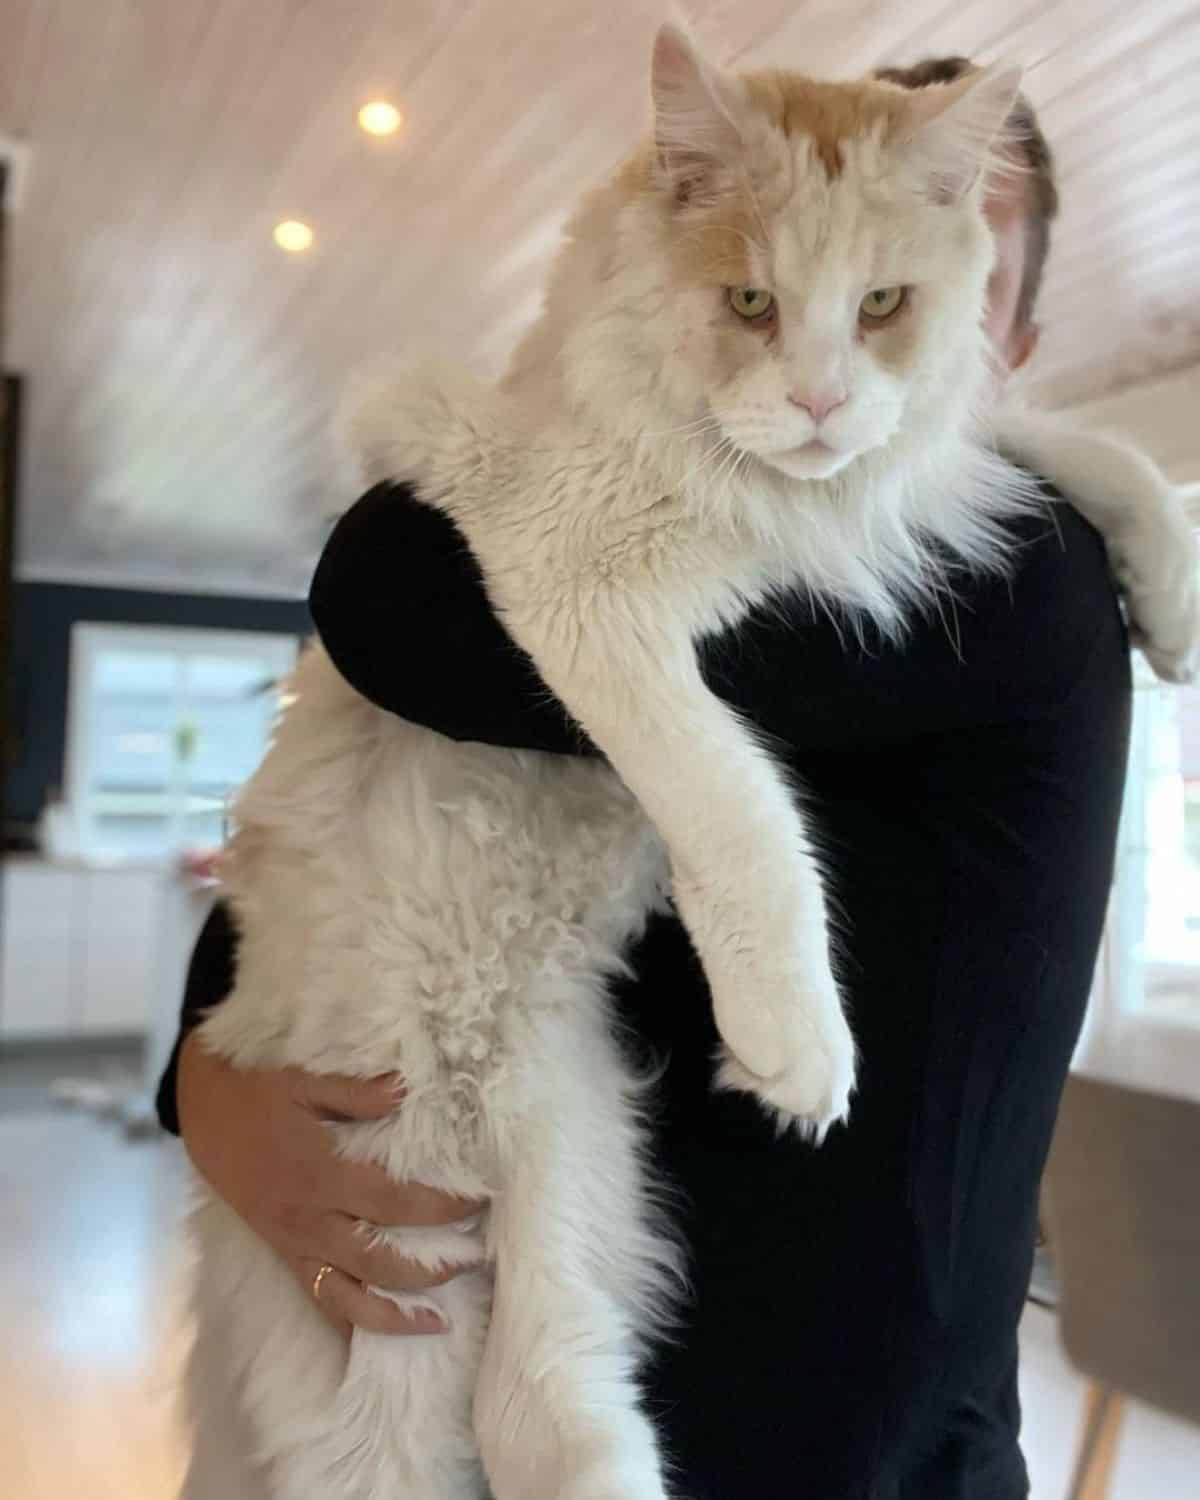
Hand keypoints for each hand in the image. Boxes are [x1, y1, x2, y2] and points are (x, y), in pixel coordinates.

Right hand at [176, 1031, 484, 1338]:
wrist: (200, 1110)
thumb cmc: (256, 1091)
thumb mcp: (302, 1080)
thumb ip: (355, 1092)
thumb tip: (404, 1090)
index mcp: (319, 1175)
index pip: (393, 1202)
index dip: (439, 1208)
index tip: (478, 1204)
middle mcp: (308, 1220)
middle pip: (378, 1262)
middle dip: (430, 1270)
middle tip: (474, 1261)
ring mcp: (292, 1243)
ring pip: (345, 1298)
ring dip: (393, 1316)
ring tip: (439, 1323)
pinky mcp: (281, 1253)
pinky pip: (316, 1297)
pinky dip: (347, 1321)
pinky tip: (375, 1335)